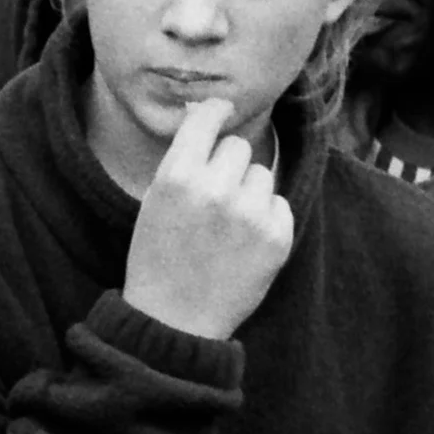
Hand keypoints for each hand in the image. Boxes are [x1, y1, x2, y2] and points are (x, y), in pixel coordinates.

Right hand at [121, 97, 295, 343]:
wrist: (174, 322)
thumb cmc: (157, 260)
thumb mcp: (154, 203)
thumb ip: (183, 161)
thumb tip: (210, 114)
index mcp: (177, 177)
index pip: (208, 118)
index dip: (216, 112)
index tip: (221, 111)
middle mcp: (216, 190)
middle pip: (238, 147)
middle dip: (228, 166)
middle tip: (213, 198)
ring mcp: (250, 214)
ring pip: (261, 175)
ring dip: (248, 193)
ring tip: (227, 228)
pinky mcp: (277, 236)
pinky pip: (280, 204)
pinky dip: (266, 220)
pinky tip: (243, 244)